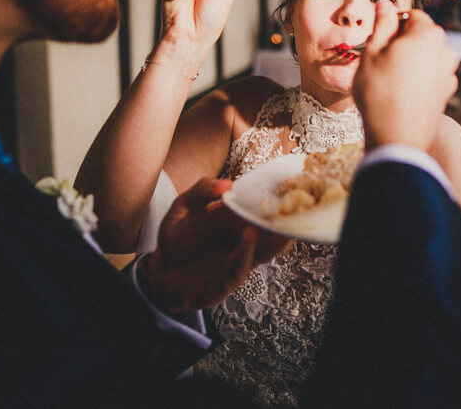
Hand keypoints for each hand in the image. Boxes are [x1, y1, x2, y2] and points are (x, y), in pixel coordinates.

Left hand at [144, 178, 287, 312]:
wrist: (162, 272)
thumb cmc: (177, 238)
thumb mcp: (184, 207)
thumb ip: (202, 191)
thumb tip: (227, 184)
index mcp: (238, 217)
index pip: (261, 205)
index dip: (275, 197)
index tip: (288, 185)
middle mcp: (245, 237)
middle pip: (271, 228)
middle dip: (284, 219)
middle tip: (297, 206)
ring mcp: (241, 257)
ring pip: (266, 249)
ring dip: (275, 239)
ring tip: (281, 226)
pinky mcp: (231, 277)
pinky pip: (242, 264)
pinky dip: (247, 250)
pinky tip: (249, 237)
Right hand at [353, 5, 458, 150]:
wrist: (396, 138)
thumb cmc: (379, 93)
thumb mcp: (371, 53)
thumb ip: (382, 24)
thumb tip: (385, 4)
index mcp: (428, 35)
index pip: (412, 16)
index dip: (393, 25)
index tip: (379, 41)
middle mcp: (445, 51)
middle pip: (422, 36)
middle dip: (403, 42)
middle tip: (381, 61)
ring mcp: (449, 73)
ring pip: (427, 56)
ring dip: (412, 61)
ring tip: (390, 78)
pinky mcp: (447, 92)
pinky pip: (431, 75)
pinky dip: (419, 78)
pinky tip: (402, 92)